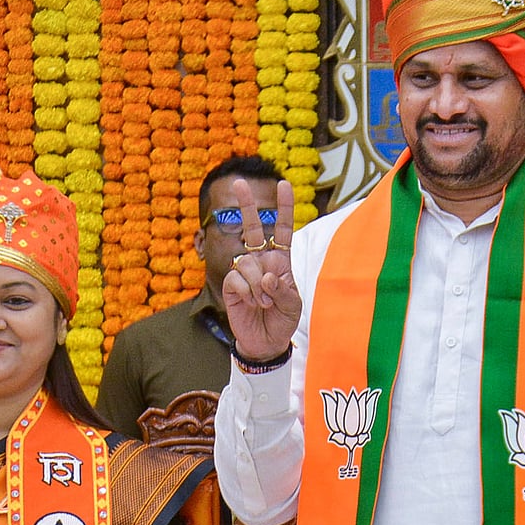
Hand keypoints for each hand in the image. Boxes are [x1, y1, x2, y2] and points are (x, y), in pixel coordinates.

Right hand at [222, 178, 300, 361]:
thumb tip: (265, 276)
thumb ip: (283, 289)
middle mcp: (261, 261)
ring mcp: (244, 271)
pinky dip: (247, 292)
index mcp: (281, 261)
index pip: (283, 230)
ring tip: (264, 303)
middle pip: (253, 228)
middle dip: (246, 205)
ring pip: (248, 263)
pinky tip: (251, 303)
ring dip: (259, 286)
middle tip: (238, 183)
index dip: (284, 208)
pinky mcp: (231, 285)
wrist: (265, 342)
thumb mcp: (294, 305)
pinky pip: (237, 279)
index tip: (283, 185)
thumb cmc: (283, 320)